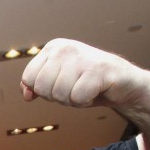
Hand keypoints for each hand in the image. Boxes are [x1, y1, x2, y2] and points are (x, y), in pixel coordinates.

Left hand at [20, 38, 144, 108]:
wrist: (123, 84)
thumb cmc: (86, 83)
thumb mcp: (56, 82)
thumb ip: (36, 85)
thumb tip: (26, 94)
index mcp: (53, 48)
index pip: (28, 78)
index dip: (43, 90)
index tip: (60, 84)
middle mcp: (65, 48)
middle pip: (42, 88)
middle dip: (57, 97)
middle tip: (75, 88)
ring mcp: (81, 57)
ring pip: (59, 95)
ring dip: (72, 100)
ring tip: (86, 88)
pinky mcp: (98, 70)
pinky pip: (77, 98)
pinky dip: (86, 102)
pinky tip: (95, 91)